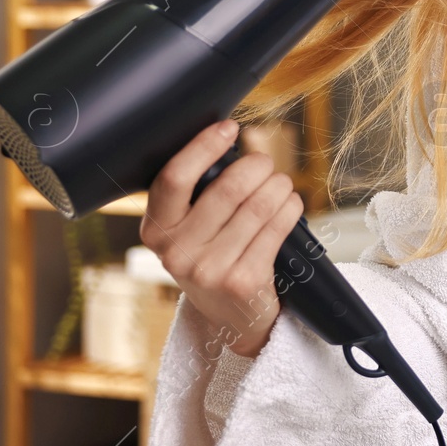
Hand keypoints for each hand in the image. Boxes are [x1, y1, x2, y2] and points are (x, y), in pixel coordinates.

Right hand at [139, 119, 303, 357]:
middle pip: (228, 187)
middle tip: (265, 164)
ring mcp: (209, 270)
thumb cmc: (213, 256)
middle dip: (257, 165)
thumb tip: (227, 139)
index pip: (173, 178)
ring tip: (281, 185)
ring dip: (279, 185)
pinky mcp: (243, 281)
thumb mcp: (189, 230)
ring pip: (258, 204)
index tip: (229, 128)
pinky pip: (277, 225)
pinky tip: (290, 204)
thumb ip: (197, 193)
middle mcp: (176, 253)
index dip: (203, 147)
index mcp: (155, 231)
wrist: (233, 317)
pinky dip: (291, 206)